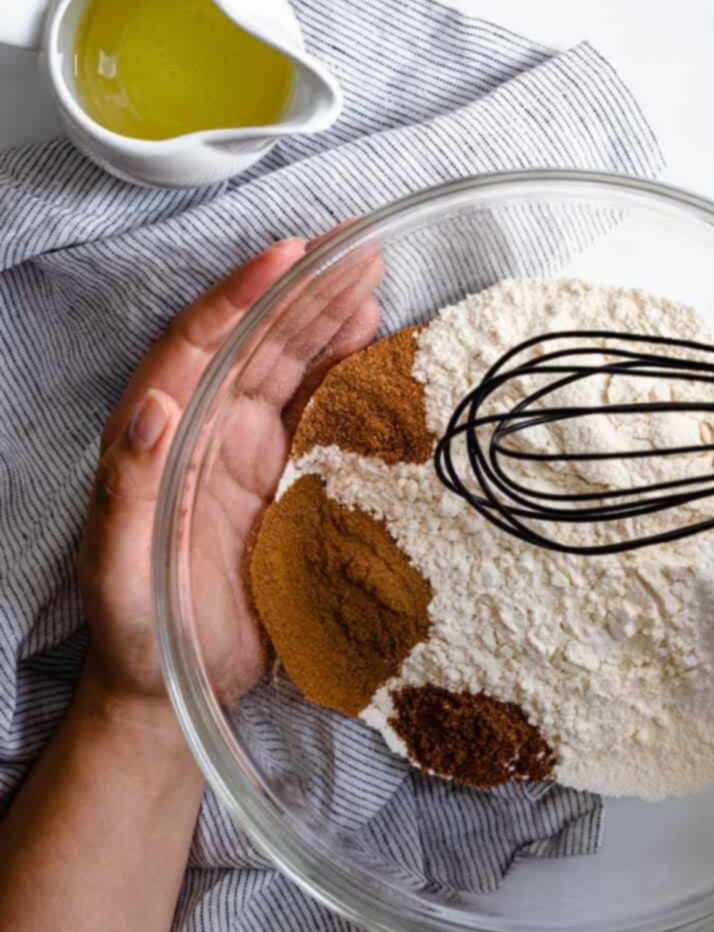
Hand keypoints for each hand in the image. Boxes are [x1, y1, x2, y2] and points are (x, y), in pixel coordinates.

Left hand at [78, 234, 381, 717]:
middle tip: (359, 242)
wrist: (174, 688)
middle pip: (258, 335)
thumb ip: (125, 491)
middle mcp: (204, 423)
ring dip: (329, 312)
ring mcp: (244, 444)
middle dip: (305, 284)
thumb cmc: (136, 632)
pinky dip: (346, 364)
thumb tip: (148, 409)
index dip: (245, 292)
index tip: (289, 252)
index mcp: (162, 432)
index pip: (202, 341)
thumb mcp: (119, 569)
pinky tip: (375, 337)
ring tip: (373, 271)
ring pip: (291, 358)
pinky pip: (317, 403)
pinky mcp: (283, 471)